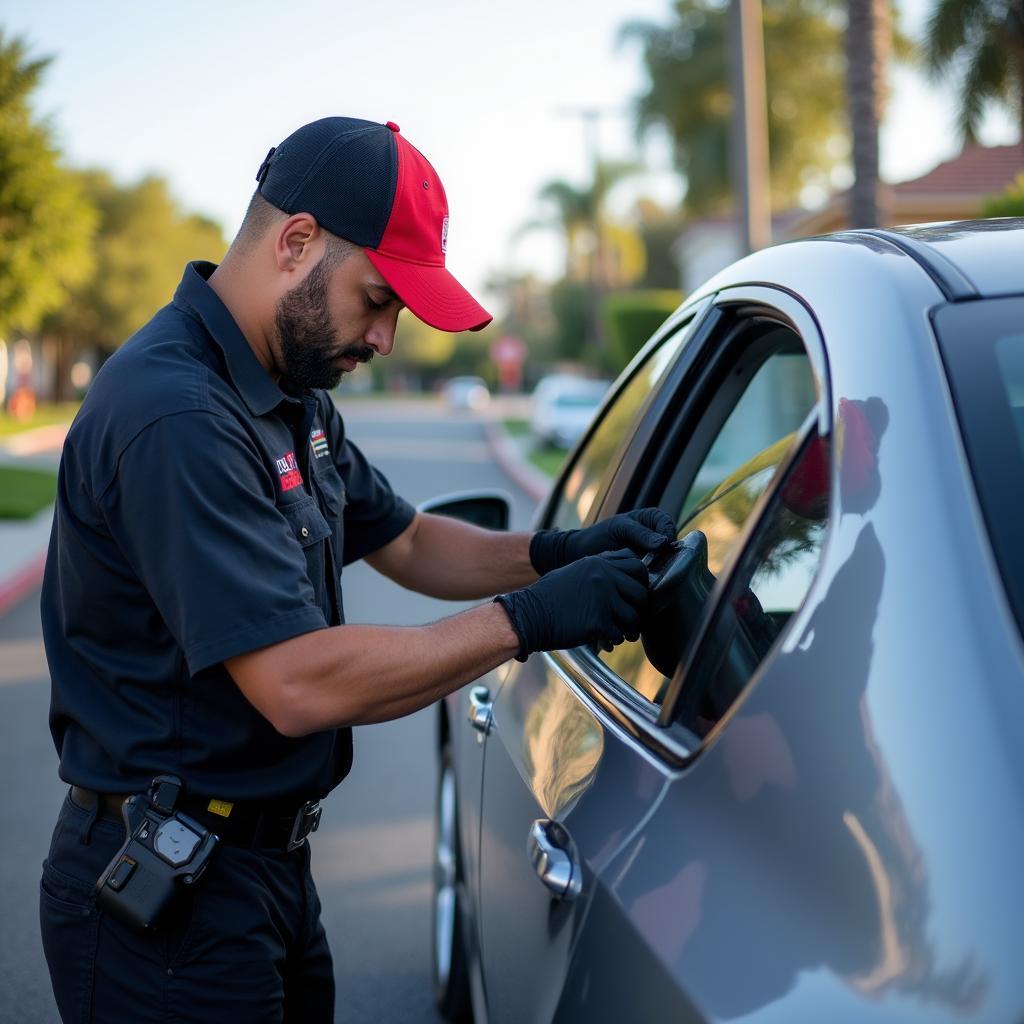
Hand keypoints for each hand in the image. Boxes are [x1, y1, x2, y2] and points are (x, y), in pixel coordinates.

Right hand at [495, 549, 649, 660]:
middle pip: (641, 592)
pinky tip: (604, 639)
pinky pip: (620, 634)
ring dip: (628, 627)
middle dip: (639, 608)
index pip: (637, 566)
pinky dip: (614, 640)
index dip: (640, 582)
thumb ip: (600, 570)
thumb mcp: (575, 572)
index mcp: (599, 562)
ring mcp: (603, 598)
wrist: (527, 615)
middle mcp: (604, 576)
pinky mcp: (599, 622)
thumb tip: (624, 577)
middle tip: (630, 618)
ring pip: (634, 616)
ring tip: (619, 632)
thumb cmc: (548, 596)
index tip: (633, 594)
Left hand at [529, 508, 675, 575]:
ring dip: (663, 567)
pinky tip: (647, 581)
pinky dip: (655, 578)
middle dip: (669, 553)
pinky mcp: (647, 573)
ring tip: (653, 573)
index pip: (667, 523)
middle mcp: (654, 538)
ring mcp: (652, 556)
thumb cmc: (598, 536)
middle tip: (659, 561)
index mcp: (649, 520)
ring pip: (668, 561)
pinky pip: (658, 575)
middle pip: (672, 544)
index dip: (667, 532)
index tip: (662, 544)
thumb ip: (640, 534)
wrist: (581, 556)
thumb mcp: (619, 529)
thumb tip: (664, 543)